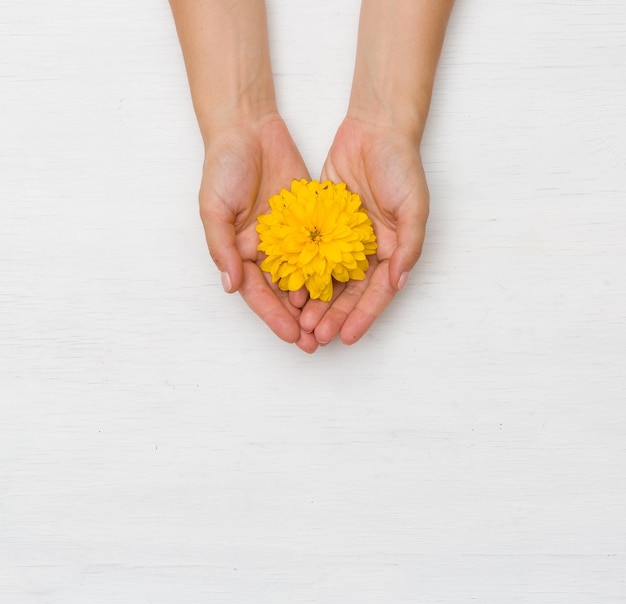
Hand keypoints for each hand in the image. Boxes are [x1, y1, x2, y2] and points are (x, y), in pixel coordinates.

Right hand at [199, 113, 318, 352]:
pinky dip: (331, 267)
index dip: (275, 316)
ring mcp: (290, 236)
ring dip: (318, 301)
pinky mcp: (309, 219)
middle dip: (299, 318)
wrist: (248, 128)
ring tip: (333, 323)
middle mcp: (266, 250)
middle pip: (284, 293)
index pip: (259, 293)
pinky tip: (346, 285)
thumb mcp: (213, 208)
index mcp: (241, 252)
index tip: (293, 336)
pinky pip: (322, 247)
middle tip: (317, 342)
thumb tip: (231, 285)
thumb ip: (222, 247)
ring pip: (306, 276)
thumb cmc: (223, 166)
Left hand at [299, 116, 429, 344]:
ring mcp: (345, 238)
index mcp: (393, 250)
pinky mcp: (324, 223)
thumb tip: (399, 282)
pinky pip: (312, 253)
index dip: (362, 316)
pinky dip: (303, 272)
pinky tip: (291, 289)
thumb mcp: (414, 206)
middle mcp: (369, 250)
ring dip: (317, 301)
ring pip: (329, 278)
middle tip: (317, 336)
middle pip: (350, 292)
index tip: (347, 337)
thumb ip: (409, 245)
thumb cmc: (401, 165)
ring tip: (301, 321)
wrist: (374, 129)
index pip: (376, 293)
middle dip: (334, 315)